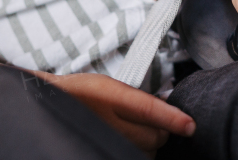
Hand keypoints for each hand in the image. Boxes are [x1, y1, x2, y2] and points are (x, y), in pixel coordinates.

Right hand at [42, 71, 193, 155]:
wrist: (47, 106)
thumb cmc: (79, 93)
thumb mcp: (108, 86)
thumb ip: (136, 99)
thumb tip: (168, 109)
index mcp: (109, 96)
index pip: (147, 109)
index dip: (171, 119)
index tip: (190, 126)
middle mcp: (106, 121)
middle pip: (153, 137)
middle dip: (162, 132)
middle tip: (157, 124)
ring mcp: (104, 140)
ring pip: (146, 153)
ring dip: (150, 146)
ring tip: (138, 134)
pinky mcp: (103, 151)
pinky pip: (132, 157)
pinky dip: (138, 153)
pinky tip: (132, 144)